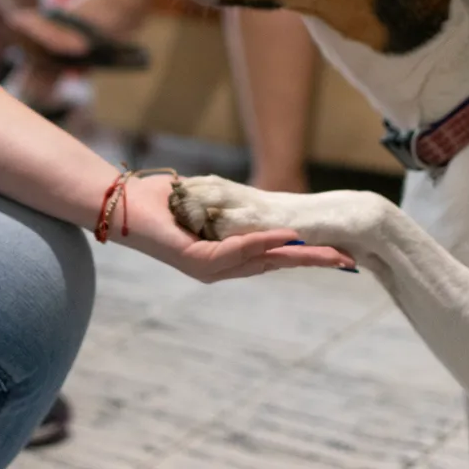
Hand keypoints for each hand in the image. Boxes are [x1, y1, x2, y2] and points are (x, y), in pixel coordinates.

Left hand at [119, 174, 355, 282]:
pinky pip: (235, 253)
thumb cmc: (161, 201)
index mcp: (226, 255)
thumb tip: (264, 203)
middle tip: (347, 260)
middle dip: (312, 261)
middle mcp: (222, 267)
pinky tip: (283, 237)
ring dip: (296, 256)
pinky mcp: (198, 262)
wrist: (121, 203)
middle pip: (276, 264)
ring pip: (262, 262)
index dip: (306, 254)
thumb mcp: (206, 202)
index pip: (274, 257)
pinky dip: (260, 243)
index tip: (338, 253)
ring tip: (328, 253)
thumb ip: (235, 208)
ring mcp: (210, 267)